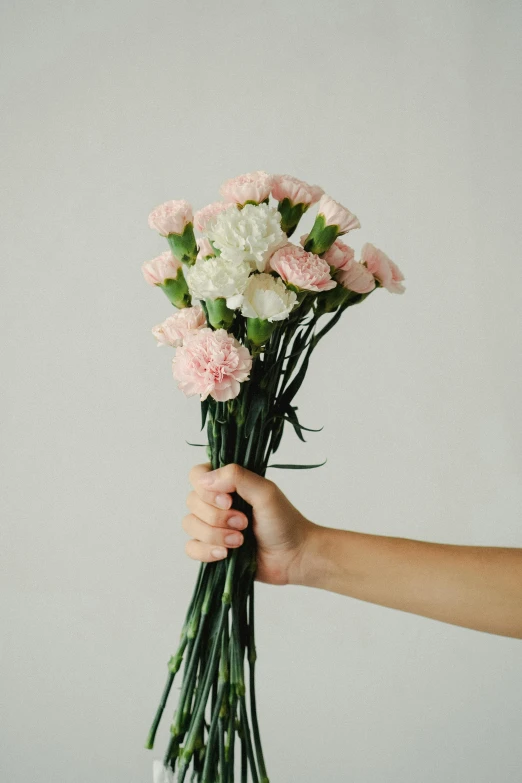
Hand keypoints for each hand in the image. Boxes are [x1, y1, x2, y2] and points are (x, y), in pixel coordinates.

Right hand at [182, 463, 315, 585]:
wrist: (293, 556)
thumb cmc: (284, 521)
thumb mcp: (265, 492)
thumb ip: (237, 477)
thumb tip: (204, 479)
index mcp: (227, 483)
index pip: (197, 475)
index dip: (207, 490)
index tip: (229, 500)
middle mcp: (216, 501)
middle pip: (191, 501)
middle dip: (217, 517)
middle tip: (244, 523)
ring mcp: (212, 525)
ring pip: (190, 525)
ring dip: (214, 535)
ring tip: (240, 541)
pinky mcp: (211, 548)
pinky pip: (191, 547)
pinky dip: (206, 551)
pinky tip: (225, 554)